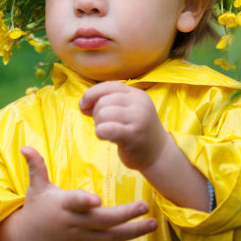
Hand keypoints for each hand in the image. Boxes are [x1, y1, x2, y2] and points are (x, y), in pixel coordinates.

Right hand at [0, 147, 156, 240]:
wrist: (28, 239)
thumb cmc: (36, 207)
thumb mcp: (36, 186)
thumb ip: (36, 166)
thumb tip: (25, 146)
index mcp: (64, 205)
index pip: (75, 202)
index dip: (85, 201)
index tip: (97, 199)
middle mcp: (75, 223)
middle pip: (103, 221)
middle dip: (125, 215)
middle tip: (145, 206)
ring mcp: (82, 238)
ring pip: (110, 238)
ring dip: (133, 232)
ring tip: (153, 224)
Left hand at [80, 82, 208, 210]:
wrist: (158, 154)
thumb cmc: (137, 132)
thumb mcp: (127, 111)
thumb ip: (108, 103)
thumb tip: (83, 104)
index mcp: (137, 94)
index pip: (110, 85)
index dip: (92, 94)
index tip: (83, 106)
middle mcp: (139, 103)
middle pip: (103, 101)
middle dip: (96, 114)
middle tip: (104, 125)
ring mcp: (138, 118)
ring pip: (103, 113)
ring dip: (99, 124)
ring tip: (107, 131)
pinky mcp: (133, 135)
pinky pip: (107, 128)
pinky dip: (100, 132)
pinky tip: (105, 137)